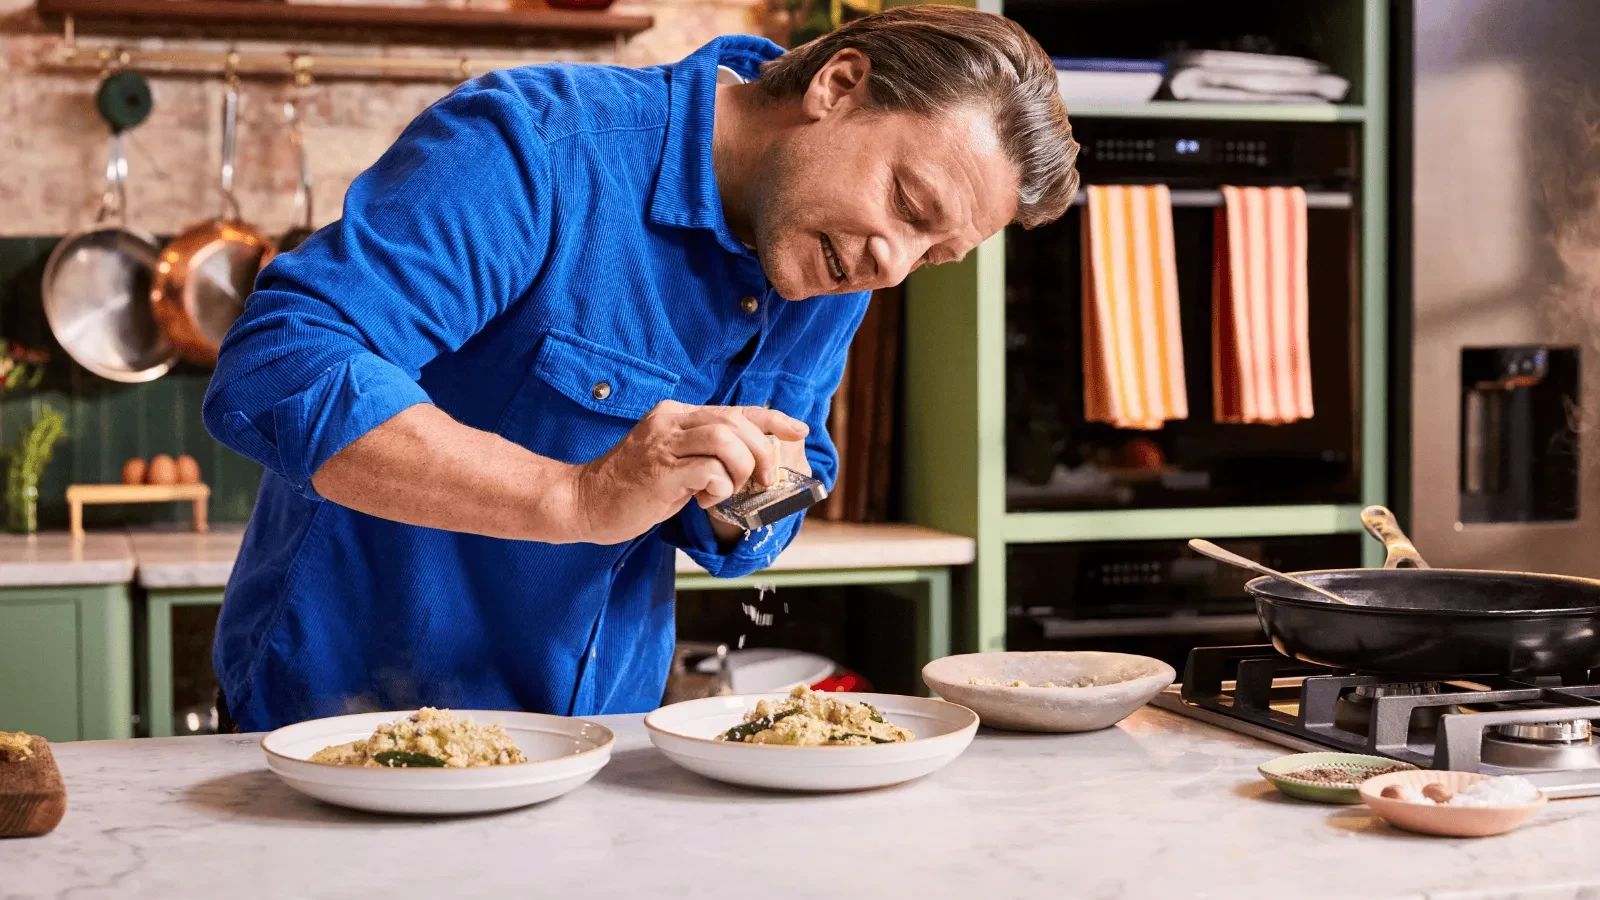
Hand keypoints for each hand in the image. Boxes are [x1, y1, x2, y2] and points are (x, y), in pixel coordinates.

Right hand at [569, 400, 808, 544]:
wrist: (584, 501)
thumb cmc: (632, 486)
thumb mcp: (673, 460)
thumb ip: (704, 453)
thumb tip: (750, 461)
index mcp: (677, 415)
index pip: (737, 409)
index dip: (774, 419)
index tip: (799, 429)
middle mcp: (671, 422)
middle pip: (736, 422)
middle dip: (763, 453)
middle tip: (763, 481)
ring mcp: (664, 445)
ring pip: (726, 441)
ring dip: (741, 470)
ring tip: (728, 491)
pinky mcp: (660, 471)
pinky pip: (708, 471)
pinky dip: (718, 487)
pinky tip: (703, 500)